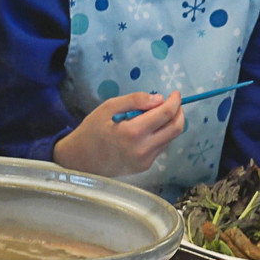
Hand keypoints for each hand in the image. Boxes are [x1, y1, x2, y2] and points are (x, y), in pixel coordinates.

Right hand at [53, 91, 184, 176]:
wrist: (80, 160)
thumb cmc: (91, 131)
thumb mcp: (108, 107)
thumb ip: (134, 100)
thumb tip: (159, 99)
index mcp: (133, 132)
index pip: (166, 114)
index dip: (174, 101)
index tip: (175, 93)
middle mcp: (143, 149)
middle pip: (176, 128)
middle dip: (179, 113)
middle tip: (173, 104)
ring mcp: (145, 160)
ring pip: (170, 138)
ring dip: (170, 124)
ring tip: (156, 116)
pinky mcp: (144, 166)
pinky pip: (160, 147)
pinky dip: (160, 135)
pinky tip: (147, 130)